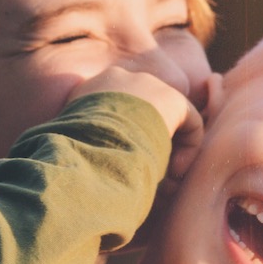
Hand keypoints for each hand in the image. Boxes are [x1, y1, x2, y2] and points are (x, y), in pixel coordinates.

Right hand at [68, 66, 203, 183]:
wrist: (93, 142)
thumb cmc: (76, 153)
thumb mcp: (73, 145)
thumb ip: (84, 145)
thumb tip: (84, 170)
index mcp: (89, 91)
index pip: (114, 111)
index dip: (122, 141)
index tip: (122, 167)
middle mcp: (120, 80)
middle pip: (143, 113)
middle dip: (149, 146)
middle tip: (150, 179)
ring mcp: (148, 85)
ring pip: (167, 119)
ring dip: (170, 151)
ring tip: (165, 183)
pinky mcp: (172, 97)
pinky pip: (189, 122)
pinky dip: (187, 148)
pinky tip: (174, 172)